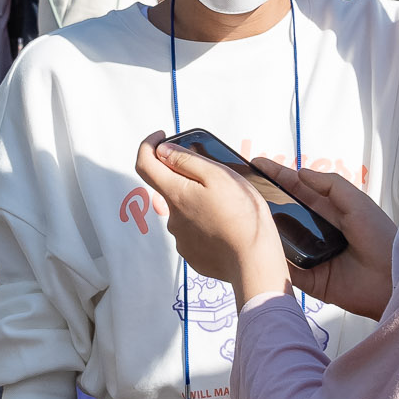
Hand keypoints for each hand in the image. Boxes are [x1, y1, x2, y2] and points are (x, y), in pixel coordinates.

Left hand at [133, 133, 290, 308]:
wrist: (254, 261)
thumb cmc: (242, 216)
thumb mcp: (219, 175)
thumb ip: (187, 160)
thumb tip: (163, 151)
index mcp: (176, 194)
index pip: (144, 163)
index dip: (148, 145)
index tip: (161, 137)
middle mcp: (172, 218)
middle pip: (169, 188)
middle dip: (186, 178)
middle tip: (217, 179)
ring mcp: (181, 239)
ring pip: (184, 211)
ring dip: (199, 203)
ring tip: (229, 207)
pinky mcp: (193, 254)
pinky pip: (194, 232)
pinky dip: (206, 224)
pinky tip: (226, 226)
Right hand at [252, 159, 396, 318]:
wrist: (391, 280)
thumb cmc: (380, 238)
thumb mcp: (358, 203)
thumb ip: (331, 185)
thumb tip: (300, 173)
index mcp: (328, 210)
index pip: (297, 189)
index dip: (277, 177)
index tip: (255, 164)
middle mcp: (315, 231)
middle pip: (283, 212)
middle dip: (263, 200)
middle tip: (241, 189)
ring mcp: (309, 255)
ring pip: (279, 240)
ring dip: (264, 229)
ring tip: (243, 214)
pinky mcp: (308, 280)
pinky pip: (284, 269)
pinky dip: (272, 260)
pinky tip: (256, 247)